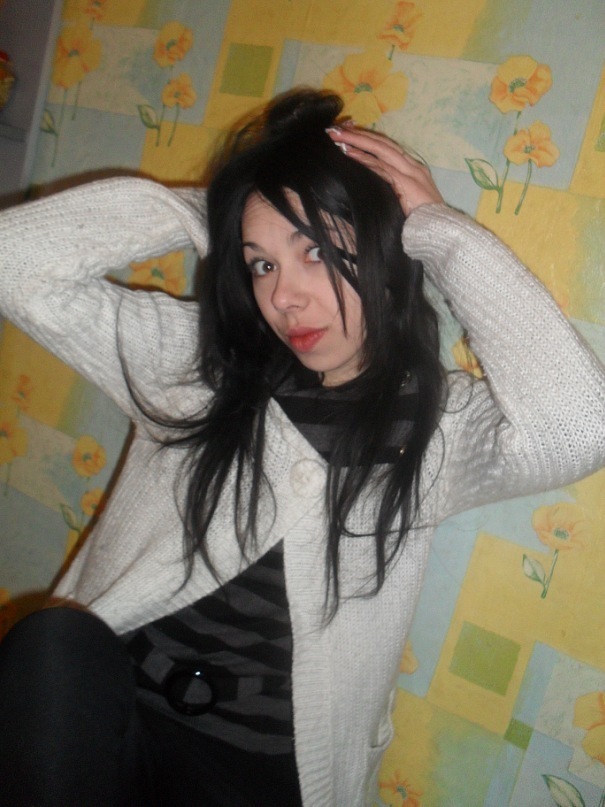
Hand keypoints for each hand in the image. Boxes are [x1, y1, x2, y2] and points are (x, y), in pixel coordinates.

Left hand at [326, 126, 442, 216]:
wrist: (440, 233)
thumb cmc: (422, 223)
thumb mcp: (405, 202)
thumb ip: (393, 190)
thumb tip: (372, 184)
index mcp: (414, 169)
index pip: (388, 148)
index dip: (369, 139)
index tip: (350, 134)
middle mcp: (413, 166)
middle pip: (383, 143)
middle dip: (359, 134)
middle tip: (336, 129)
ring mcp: (411, 173)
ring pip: (380, 150)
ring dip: (357, 142)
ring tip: (338, 136)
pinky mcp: (406, 182)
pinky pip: (381, 167)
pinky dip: (364, 159)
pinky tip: (349, 153)